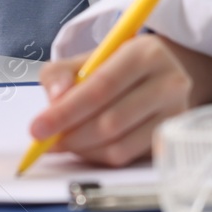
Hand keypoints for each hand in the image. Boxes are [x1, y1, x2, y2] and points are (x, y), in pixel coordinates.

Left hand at [29, 35, 211, 167]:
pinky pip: (128, 157)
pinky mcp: (172, 139)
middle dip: (70, 136)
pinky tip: (86, 146)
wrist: (167, 73)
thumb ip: (61, 73)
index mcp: (145, 53)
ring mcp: (175, 114)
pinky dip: (99, 156)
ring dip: (83, 149)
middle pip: (110, 121)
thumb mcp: (90, 57)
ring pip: (119, 146)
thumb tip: (55, 100)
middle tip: (46, 142)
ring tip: (63, 143)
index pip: (101, 87)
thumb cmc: (119, 66)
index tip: (36, 129)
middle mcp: (168, 83)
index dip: (66, 111)